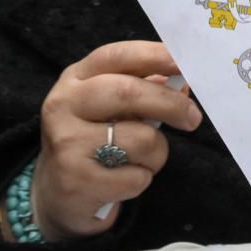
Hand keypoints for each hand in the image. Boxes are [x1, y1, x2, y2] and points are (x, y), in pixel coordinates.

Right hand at [33, 40, 200, 239]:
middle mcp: (64, 105)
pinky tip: (121, 181)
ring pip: (141, 139)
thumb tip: (183, 82)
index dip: (153, 55)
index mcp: (75, 79)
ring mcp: (67, 142)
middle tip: (193, 118)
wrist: (56, 195)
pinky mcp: (76, 180)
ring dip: (156, 153)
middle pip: (128, 92)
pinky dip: (141, 180)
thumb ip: (143, 90)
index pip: (116, 56)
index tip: (183, 62)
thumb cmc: (93, 143)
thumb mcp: (109, 109)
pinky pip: (136, 177)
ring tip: (139, 161)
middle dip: (170, 104)